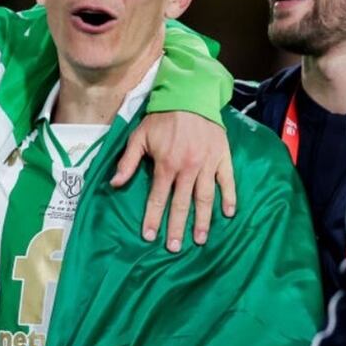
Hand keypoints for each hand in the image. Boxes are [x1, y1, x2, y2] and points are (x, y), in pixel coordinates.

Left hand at [111, 112, 235, 251]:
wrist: (191, 97)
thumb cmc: (161, 119)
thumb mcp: (139, 137)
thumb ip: (128, 162)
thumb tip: (115, 183)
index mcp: (166, 165)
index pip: (158, 198)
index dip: (153, 218)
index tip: (149, 236)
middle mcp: (188, 169)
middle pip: (182, 204)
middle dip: (177, 227)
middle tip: (175, 248)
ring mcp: (207, 165)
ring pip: (205, 198)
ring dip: (203, 220)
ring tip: (200, 239)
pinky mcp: (223, 158)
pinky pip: (228, 182)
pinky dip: (230, 198)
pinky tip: (229, 214)